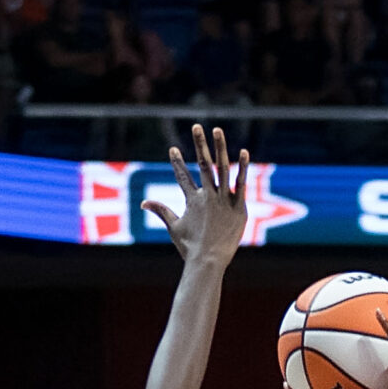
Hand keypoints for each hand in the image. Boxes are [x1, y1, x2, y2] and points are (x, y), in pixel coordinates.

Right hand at [144, 124, 247, 266]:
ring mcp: (224, 201)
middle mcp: (208, 197)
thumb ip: (161, 211)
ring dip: (219, 148)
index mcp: (192, 201)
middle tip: (197, 126)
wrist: (209, 262)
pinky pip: (241, 184)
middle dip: (199, 144)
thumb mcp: (174, 228)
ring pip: (222, 169)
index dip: (176, 162)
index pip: (182, 176)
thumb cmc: (191, 247)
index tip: (173, 148)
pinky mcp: (239, 208)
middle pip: (203, 165)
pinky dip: (242, 168)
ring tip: (217, 131)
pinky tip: (244, 152)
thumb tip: (143, 202)